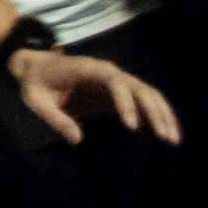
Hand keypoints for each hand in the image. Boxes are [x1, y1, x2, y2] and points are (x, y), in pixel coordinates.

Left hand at [9, 47, 182, 146]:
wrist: (36, 67)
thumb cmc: (35, 83)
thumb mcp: (36, 100)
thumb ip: (54, 118)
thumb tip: (76, 139)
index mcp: (87, 69)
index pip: (114, 81)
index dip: (126, 101)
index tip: (132, 125)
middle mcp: (107, 71)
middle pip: (137, 87)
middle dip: (153, 111)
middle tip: (164, 136)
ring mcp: (115, 80)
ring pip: (146, 92)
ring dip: (162, 113)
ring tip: (173, 138)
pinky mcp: (118, 91)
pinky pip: (142, 99)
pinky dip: (157, 112)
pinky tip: (167, 131)